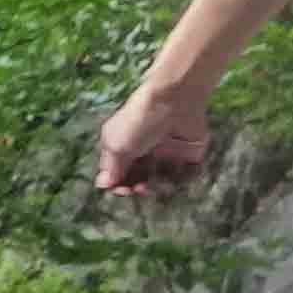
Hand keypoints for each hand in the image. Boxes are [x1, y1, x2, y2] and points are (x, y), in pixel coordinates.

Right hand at [94, 74, 223, 202]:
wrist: (173, 102)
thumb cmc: (137, 121)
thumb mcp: (115, 144)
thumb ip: (110, 167)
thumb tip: (104, 185)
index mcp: (125, 147)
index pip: (121, 174)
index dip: (120, 186)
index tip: (122, 191)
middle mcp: (146, 150)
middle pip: (142, 180)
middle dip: (139, 189)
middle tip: (141, 188)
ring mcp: (168, 153)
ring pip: (164, 182)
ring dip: (159, 188)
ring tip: (157, 184)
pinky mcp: (189, 153)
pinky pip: (187, 175)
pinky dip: (182, 181)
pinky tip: (175, 179)